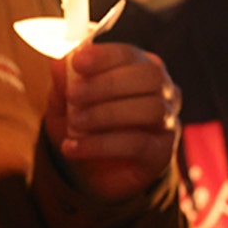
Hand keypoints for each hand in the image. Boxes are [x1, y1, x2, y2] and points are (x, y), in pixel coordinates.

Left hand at [45, 42, 180, 201]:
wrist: (92, 172)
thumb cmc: (84, 126)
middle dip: (108, 84)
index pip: (131, 54)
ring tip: (74, 124)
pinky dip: (101, 144)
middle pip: (150, 77)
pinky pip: (139, 144)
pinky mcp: (162, 152)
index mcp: (142, 69)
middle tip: (73, 95)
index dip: (106, 56)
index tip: (78, 62)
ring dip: (106, 114)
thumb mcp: (65, 105)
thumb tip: (59, 64)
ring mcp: (168, 122)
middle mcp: (164, 91)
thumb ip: (64, 84)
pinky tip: (74, 147)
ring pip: (150, 108)